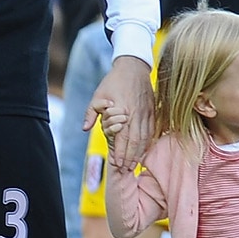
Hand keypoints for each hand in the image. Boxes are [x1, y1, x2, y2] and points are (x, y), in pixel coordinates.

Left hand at [87, 54, 154, 170]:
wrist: (133, 67)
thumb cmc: (113, 81)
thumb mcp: (97, 96)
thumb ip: (91, 113)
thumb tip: (85, 129)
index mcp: (123, 111)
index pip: (123, 138)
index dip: (120, 153)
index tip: (117, 164)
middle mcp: (137, 114)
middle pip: (135, 141)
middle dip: (131, 158)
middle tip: (126, 170)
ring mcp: (147, 113)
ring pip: (145, 138)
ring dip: (140, 153)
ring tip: (135, 164)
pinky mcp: (153, 111)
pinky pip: (152, 131)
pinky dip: (148, 143)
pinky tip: (145, 151)